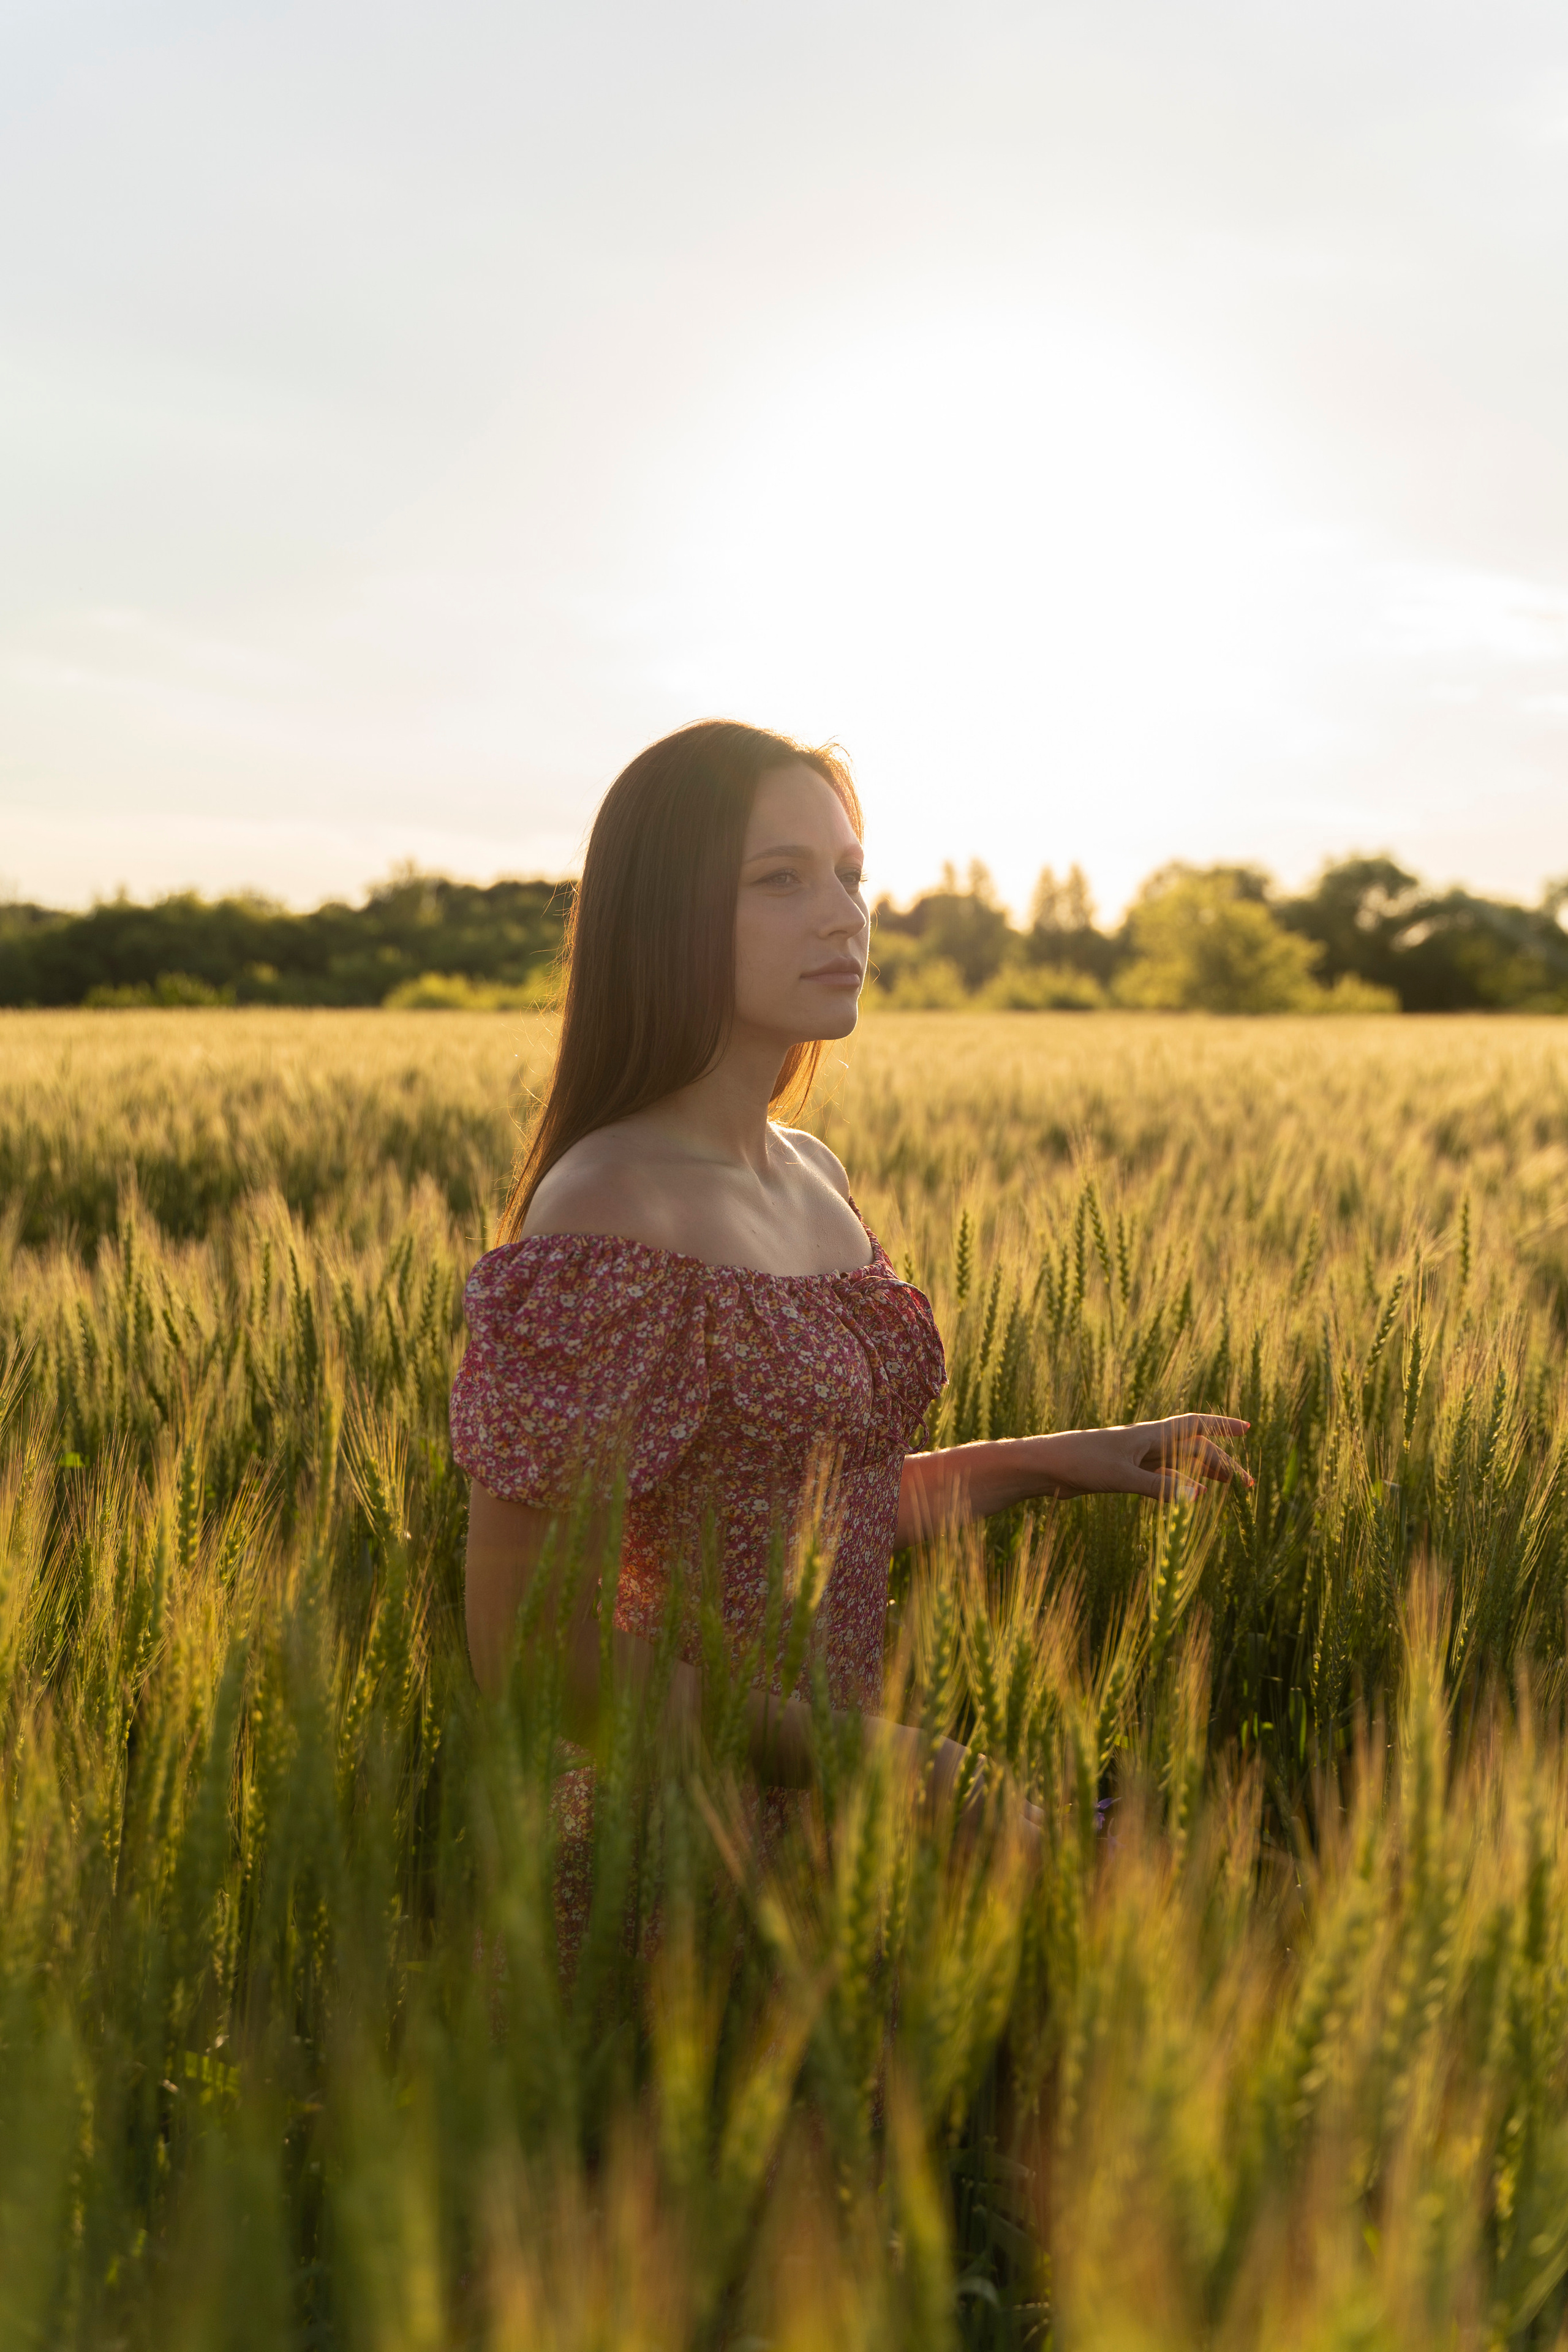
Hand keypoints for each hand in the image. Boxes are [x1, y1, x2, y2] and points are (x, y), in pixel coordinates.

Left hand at [1048, 1414, 1252, 1503]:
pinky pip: (1162, 1477)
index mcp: (1149, 1435)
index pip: (1194, 1426)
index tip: (1248, 1429)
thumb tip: (1200, 1496)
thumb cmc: (1080, 1463)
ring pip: (1180, 1463)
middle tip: (1247, 1484)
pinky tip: (1193, 1494)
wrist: (1044, 1467)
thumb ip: (1160, 1488)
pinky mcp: (1123, 1473)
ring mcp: (1135, 1458)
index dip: (1221, 1426)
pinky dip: (1181, 1484)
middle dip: (1222, 1462)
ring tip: (1228, 1486)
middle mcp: (1146, 1443)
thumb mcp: (1122, 1477)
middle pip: (1193, 1449)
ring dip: (1205, 1473)